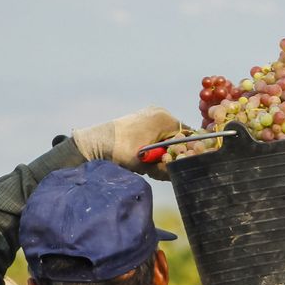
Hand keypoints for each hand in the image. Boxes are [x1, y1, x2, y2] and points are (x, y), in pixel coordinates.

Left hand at [71, 106, 188, 178]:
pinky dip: (155, 144)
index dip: (186, 152)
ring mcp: (150, 113)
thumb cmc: (121, 152)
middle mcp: (160, 112)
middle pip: (178, 135)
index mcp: (165, 118)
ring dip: (163, 149)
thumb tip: (182, 172)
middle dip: (173, 151)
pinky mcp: (142, 117)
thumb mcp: (147, 165)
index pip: (189, 136)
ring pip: (167, 135)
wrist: (96, 143)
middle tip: (161, 165)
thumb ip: (167, 169)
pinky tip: (145, 154)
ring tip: (150, 160)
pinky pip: (157, 132)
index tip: (178, 164)